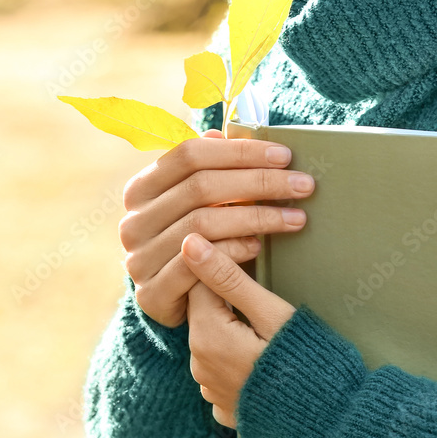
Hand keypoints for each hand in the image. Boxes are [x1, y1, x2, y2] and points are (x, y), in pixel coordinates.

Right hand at [120, 129, 314, 327]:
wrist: (171, 302)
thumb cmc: (193, 244)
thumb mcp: (195, 205)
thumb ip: (204, 172)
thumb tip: (220, 135)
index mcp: (140, 189)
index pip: (189, 155)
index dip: (239, 152)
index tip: (284, 156)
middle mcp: (133, 222)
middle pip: (201, 188)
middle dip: (259, 182)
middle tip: (303, 185)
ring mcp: (138, 259)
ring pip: (204, 224)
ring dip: (257, 218)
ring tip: (296, 218)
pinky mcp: (152, 294)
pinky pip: (199, 265)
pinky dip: (234, 252)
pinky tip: (260, 247)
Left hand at [182, 232, 295, 427]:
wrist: (333, 424)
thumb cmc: (310, 362)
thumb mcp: (273, 313)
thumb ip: (229, 278)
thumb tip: (190, 243)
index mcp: (206, 337)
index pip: (197, 283)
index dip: (224, 268)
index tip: (254, 268)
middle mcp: (199, 366)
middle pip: (203, 313)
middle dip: (227, 300)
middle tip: (265, 299)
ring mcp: (210, 391)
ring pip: (212, 341)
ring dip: (231, 330)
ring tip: (269, 333)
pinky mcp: (225, 408)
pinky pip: (222, 371)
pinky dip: (237, 361)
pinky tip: (265, 360)